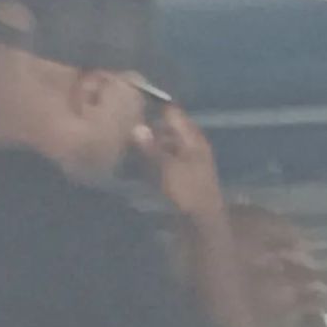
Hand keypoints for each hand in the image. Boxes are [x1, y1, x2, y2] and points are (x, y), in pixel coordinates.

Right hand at [132, 106, 223, 220]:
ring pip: (165, 146)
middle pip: (169, 130)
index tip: (134, 102)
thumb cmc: (189, 192)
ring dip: (149, 144)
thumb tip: (136, 126)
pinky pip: (164, 162)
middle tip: (124, 122)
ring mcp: (186, 163)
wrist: (202, 224)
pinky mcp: (180, 178)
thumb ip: (152, 147)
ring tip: (125, 140)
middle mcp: (191, 147)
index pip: (174, 114)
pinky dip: (152, 159)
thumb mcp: (169, 168)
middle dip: (150, 126)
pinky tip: (137, 160)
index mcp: (193, 140)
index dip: (156, 107)